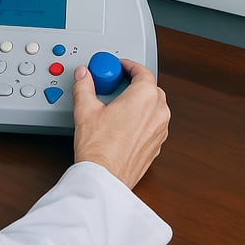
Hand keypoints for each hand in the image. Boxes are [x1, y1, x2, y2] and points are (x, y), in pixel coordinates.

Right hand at [72, 59, 169, 188]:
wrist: (105, 178)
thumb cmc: (99, 148)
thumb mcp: (85, 109)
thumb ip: (84, 86)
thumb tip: (83, 75)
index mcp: (145, 97)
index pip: (142, 71)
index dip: (129, 66)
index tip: (119, 66)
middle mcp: (159, 113)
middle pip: (151, 88)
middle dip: (134, 83)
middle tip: (116, 83)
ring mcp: (160, 131)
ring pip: (155, 107)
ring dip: (140, 101)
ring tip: (118, 104)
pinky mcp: (157, 147)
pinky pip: (153, 125)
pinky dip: (142, 119)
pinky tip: (124, 124)